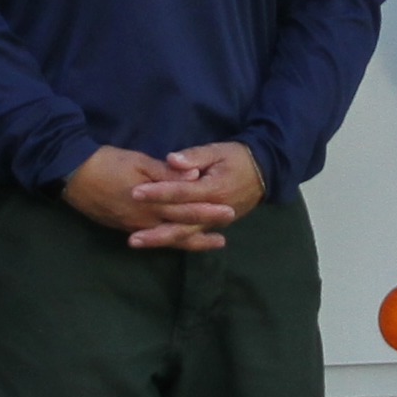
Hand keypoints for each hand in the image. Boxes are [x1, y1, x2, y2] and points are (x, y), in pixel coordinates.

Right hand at [67, 144, 235, 249]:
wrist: (73, 176)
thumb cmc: (108, 163)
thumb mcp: (139, 162)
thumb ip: (166, 173)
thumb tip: (194, 178)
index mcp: (152, 201)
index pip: (186, 209)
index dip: (208, 212)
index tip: (228, 212)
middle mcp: (145, 219)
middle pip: (180, 228)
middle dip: (203, 232)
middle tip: (225, 238)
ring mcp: (135, 226)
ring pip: (167, 238)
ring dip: (190, 242)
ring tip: (210, 244)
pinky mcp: (125, 227)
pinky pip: (153, 237)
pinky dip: (170, 240)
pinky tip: (178, 240)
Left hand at [125, 141, 267, 247]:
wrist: (264, 174)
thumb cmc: (237, 158)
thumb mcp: (217, 151)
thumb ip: (194, 156)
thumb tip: (171, 160)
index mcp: (213, 189)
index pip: (181, 193)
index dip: (158, 193)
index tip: (135, 192)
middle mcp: (213, 210)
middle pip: (181, 224)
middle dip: (155, 231)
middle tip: (131, 235)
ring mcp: (213, 221)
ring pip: (185, 235)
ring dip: (160, 240)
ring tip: (136, 242)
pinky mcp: (212, 224)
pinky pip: (191, 235)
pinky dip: (174, 241)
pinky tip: (154, 244)